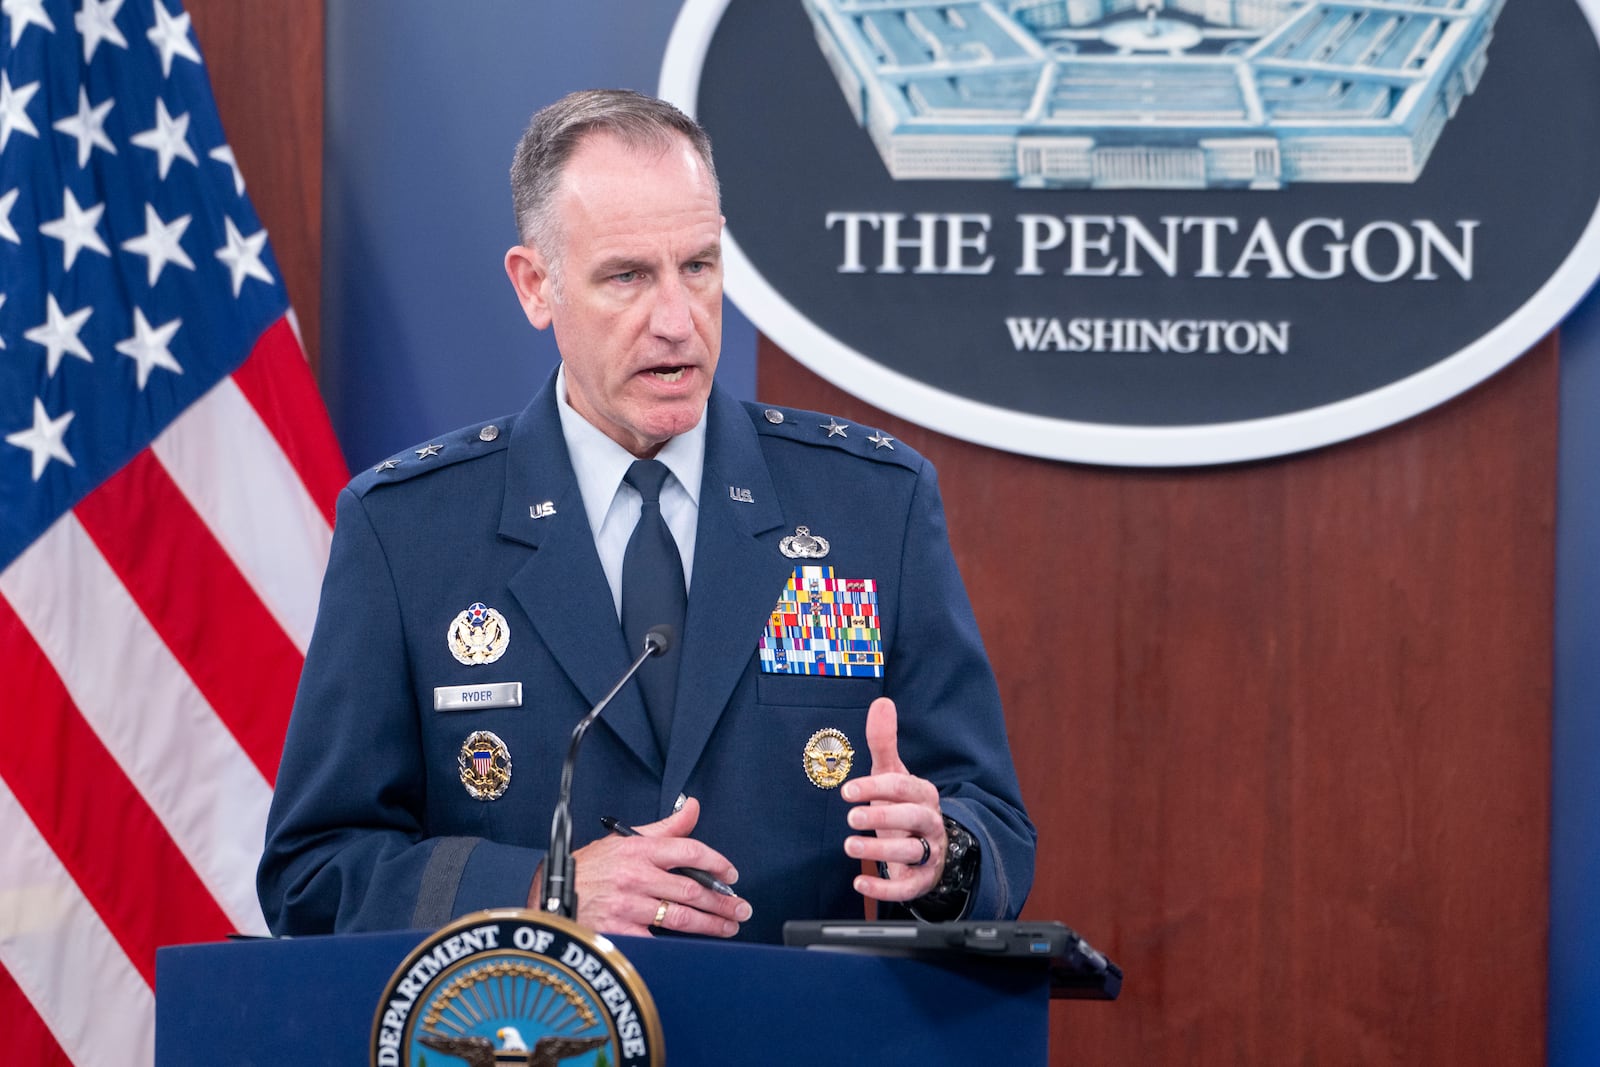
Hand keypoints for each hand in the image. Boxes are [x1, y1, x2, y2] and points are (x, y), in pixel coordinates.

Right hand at [551, 797, 751, 936]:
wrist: (551, 895)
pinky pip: (657, 939)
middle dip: (722, 901)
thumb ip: (664, 828)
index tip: (731, 875)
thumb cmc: (589, 868)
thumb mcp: (623, 840)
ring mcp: (628, 905)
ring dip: (710, 923)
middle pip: (691, 889)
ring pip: (680, 916)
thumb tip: (693, 807)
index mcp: (639, 849)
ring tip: (728, 927)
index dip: (716, 863)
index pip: (689, 850)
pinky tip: (696, 945)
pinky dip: (679, 943)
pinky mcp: (619, 931)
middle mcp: (635, 875)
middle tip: (741, 909)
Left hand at [841, 697, 946, 901]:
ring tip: (850, 847)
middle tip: (852, 819)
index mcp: (922, 793)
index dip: (875, 788)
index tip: (848, 791)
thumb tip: (882, 703)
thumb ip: (884, 742)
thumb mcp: (893, 774)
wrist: (932, 846)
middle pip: (912, 818)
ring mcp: (928, 852)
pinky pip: (908, 887)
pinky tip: (860, 884)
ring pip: (911, 853)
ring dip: (880, 852)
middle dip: (882, 818)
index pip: (902, 787)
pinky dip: (885, 889)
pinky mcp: (922, 879)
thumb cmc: (904, 806)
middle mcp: (930, 821)